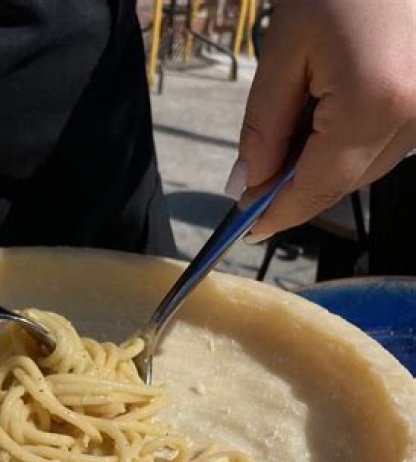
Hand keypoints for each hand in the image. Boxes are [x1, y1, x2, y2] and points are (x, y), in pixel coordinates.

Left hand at [225, 0, 415, 241]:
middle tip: (255, 176)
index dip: (279, 213)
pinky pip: (387, 140)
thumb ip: (262, 128)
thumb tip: (247, 184)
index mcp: (374, 104)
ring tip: (292, 127)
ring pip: (367, 166)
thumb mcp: (284, 48)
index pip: (318, 186)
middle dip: (296, 188)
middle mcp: (413, 115)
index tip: (247, 228)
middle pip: (344, 182)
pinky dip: (350, 142)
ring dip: (324, 164)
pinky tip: (324, 113)